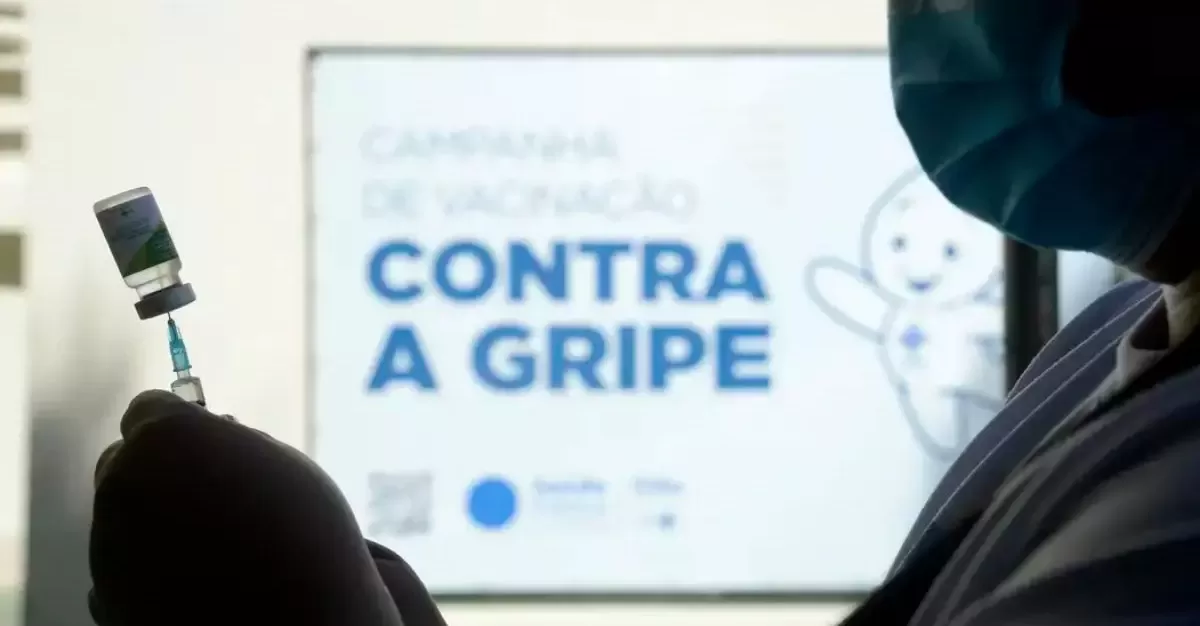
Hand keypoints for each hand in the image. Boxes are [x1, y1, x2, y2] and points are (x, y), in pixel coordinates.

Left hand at [89, 390, 445, 625]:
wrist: (298, 622)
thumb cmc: (304, 535)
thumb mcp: (281, 465)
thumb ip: (231, 444)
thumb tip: (209, 440)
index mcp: (165, 439)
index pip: (148, 410)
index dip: (181, 426)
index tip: (209, 445)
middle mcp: (121, 486)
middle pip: (123, 462)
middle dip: (157, 473)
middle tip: (212, 496)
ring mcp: (106, 547)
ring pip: (121, 519)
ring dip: (155, 524)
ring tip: (215, 550)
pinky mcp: (104, 599)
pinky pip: (119, 572)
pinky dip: (146, 574)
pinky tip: (196, 584)